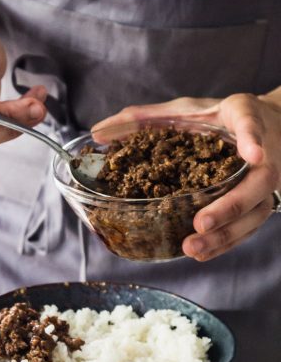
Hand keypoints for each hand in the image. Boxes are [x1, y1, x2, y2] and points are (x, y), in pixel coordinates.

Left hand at [92, 93, 280, 261]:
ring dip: (226, 233)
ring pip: (256, 211)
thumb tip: (98, 132)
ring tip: (193, 248)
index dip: (252, 138)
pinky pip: (249, 226)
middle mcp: (262, 150)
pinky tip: (201, 252)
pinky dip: (226, 241)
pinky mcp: (260, 201)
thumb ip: (143, 118)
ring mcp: (264, 179)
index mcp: (242, 116)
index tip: (253, 154)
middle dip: (230, 207)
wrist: (262, 126)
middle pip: (258, 182)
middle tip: (200, 224)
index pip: (250, 122)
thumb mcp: (183, 109)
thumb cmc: (214, 118)